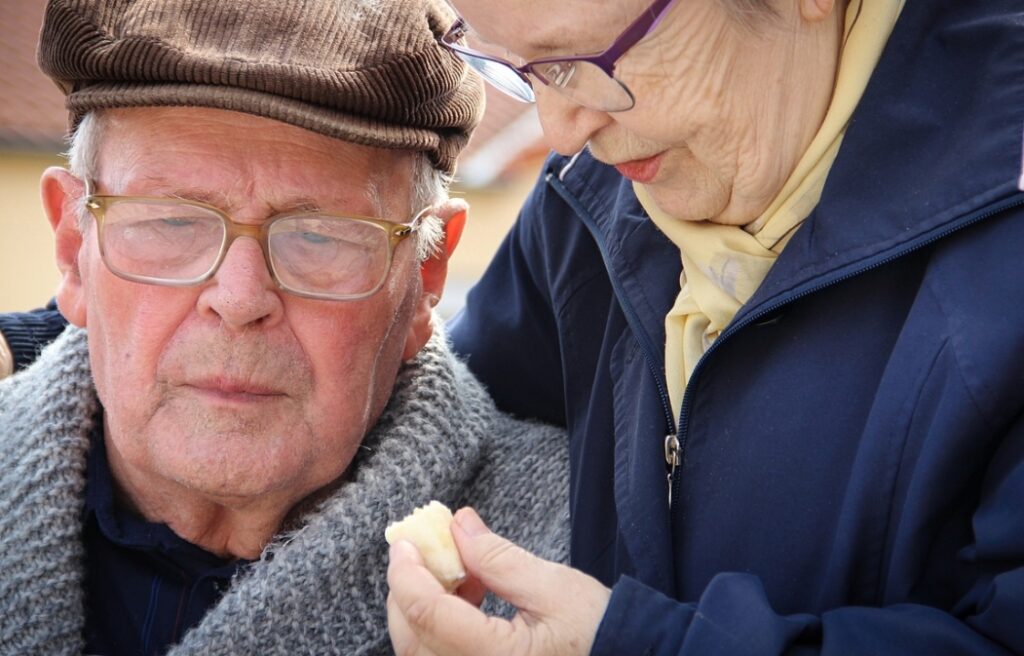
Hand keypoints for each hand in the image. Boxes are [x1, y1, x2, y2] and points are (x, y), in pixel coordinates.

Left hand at [386, 507, 610, 655]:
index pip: (427, 614)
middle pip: (411, 639)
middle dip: (408, 588)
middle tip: (423, 549)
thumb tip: (456, 525)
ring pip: (419, 652)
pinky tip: (467, 597)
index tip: (404, 539)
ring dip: (423, 607)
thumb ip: (498, 558)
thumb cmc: (600, 633)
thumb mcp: (555, 588)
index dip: (407, 573)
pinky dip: (438, 626)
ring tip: (459, 572)